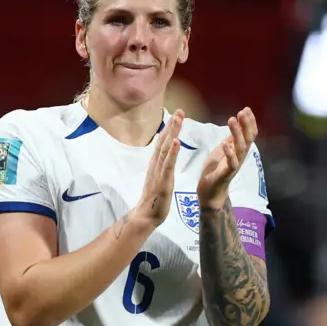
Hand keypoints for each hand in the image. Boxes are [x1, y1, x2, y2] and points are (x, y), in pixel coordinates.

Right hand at [131, 110, 183, 227]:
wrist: (146, 215)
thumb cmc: (154, 198)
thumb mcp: (158, 177)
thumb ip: (160, 164)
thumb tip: (164, 153)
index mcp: (156, 163)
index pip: (163, 142)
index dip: (169, 128)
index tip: (176, 115)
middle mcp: (156, 164)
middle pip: (164, 141)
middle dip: (172, 125)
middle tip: (180, 111)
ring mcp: (159, 171)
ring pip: (166, 148)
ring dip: (173, 133)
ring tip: (178, 119)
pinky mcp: (163, 180)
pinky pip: (168, 164)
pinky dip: (173, 152)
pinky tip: (177, 141)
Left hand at [197, 107, 257, 207]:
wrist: (210, 193)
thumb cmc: (215, 171)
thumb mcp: (222, 151)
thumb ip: (230, 139)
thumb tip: (236, 124)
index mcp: (238, 150)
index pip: (249, 134)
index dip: (249, 122)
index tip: (246, 109)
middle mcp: (240, 157)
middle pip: (248, 139)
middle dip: (246, 124)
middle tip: (242, 111)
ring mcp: (234, 165)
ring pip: (241, 148)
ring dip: (237, 133)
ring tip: (232, 120)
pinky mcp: (226, 174)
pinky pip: (231, 163)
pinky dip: (230, 153)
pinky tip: (226, 144)